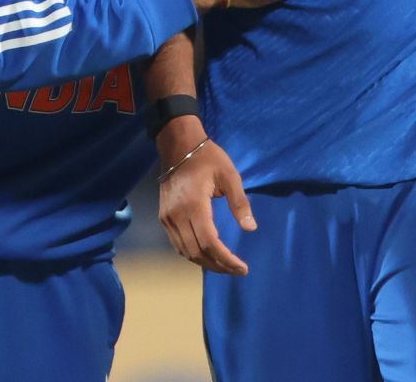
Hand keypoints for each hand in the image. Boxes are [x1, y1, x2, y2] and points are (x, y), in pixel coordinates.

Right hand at [157, 125, 254, 275]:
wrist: (178, 145)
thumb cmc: (207, 158)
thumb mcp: (229, 176)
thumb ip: (240, 203)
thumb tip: (251, 228)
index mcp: (194, 205)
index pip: (209, 242)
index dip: (226, 259)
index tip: (243, 268)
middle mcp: (177, 216)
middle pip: (197, 252)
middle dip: (219, 266)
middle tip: (237, 270)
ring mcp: (168, 218)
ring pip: (186, 252)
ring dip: (206, 263)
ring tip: (225, 266)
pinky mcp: (164, 218)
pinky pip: (178, 244)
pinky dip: (193, 254)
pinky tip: (208, 255)